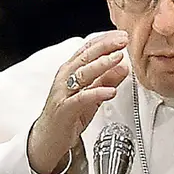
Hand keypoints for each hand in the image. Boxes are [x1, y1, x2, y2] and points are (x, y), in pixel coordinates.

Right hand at [28, 30, 129, 173]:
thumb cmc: (69, 114)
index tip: (122, 34)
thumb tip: (124, 66)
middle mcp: (65, 78)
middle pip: (85, 57)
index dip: (105, 40)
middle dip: (105, 47)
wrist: (49, 138)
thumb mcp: (92, 95)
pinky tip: (111, 91)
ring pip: (82, 74)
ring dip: (102, 65)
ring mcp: (64, 93)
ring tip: (118, 59)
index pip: (87, 49)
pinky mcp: (65, 109)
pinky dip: (97, 93)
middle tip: (123, 40)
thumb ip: (107, 80)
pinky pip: (81, 98)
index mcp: (71, 71)